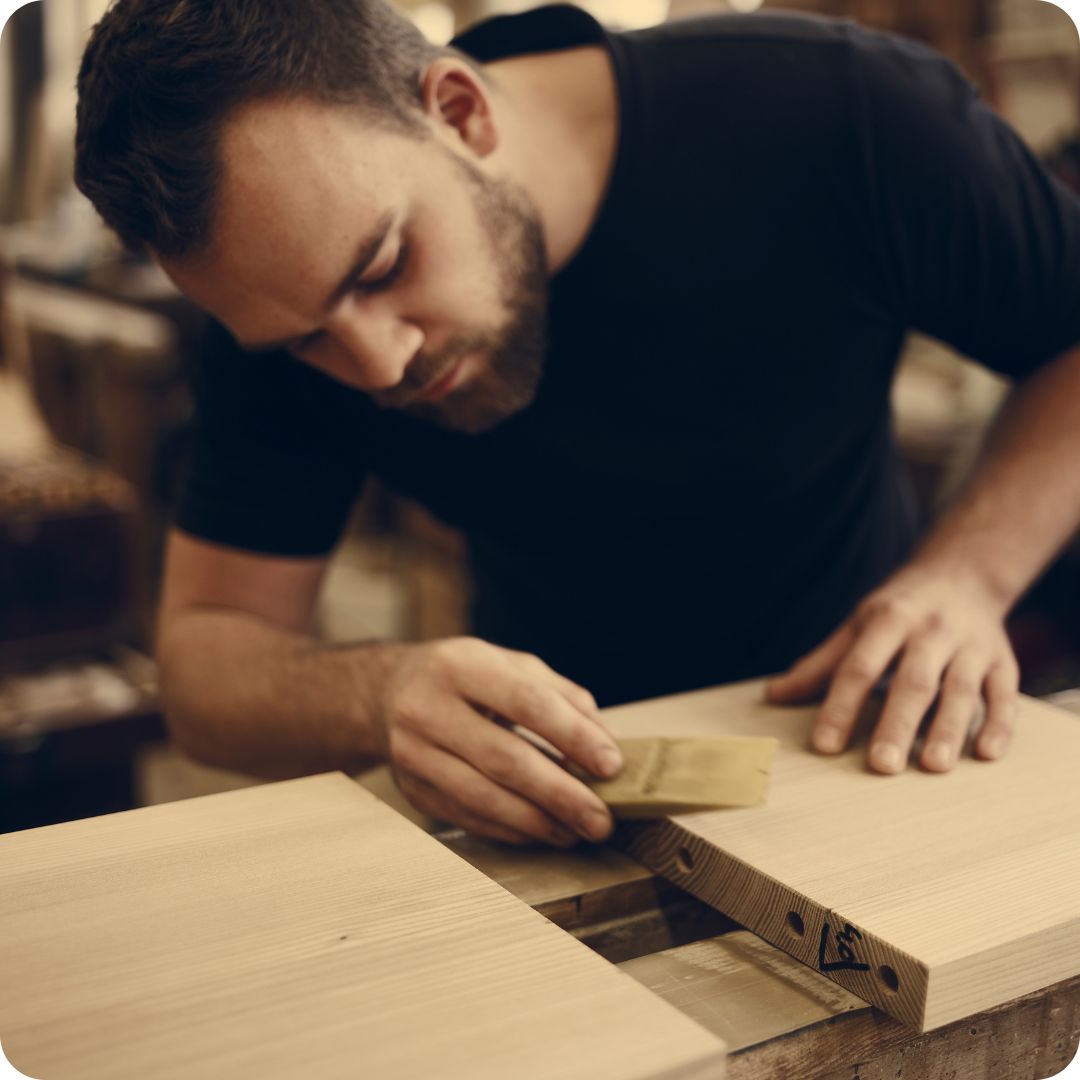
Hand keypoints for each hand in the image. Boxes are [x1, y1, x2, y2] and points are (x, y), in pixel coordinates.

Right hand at [372, 637, 621, 845]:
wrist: (389, 693)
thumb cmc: (468, 678)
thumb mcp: (513, 666)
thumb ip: (564, 698)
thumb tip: (606, 745)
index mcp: (460, 665)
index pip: (526, 702)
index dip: (573, 736)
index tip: (611, 765)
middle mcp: (427, 708)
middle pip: (504, 758)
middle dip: (560, 794)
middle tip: (601, 819)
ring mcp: (413, 753)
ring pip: (483, 797)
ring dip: (538, 822)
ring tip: (577, 831)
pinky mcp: (412, 790)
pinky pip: (469, 818)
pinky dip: (511, 830)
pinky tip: (542, 832)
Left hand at [766, 568, 1018, 773]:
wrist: (963, 573)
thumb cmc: (899, 609)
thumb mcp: (857, 625)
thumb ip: (820, 664)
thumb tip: (773, 696)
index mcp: (887, 620)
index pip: (859, 667)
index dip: (840, 707)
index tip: (824, 746)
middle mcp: (930, 632)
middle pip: (912, 681)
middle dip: (897, 724)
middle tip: (882, 765)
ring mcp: (971, 646)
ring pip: (960, 690)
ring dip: (949, 729)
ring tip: (933, 767)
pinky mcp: (1003, 660)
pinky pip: (1005, 694)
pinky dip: (999, 724)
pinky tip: (986, 755)